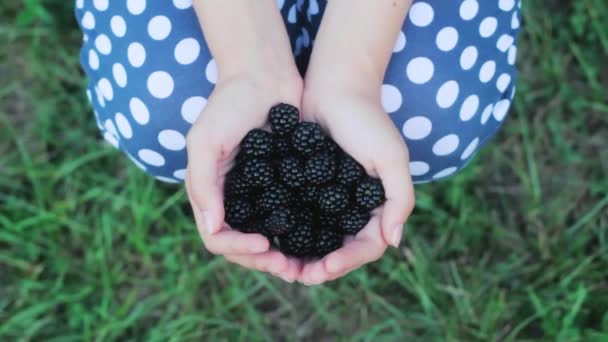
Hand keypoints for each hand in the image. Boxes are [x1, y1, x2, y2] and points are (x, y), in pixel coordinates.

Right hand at [185, 73, 302, 281]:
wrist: (263, 74)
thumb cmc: (229, 104)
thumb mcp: (206, 141)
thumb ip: (202, 184)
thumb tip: (213, 228)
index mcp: (211, 193)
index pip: (217, 237)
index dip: (238, 248)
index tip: (264, 243)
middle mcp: (233, 199)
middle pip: (243, 246)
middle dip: (264, 260)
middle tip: (292, 268)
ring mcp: (258, 193)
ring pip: (267, 237)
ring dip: (282, 255)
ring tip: (305, 265)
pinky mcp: (283, 184)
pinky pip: (288, 217)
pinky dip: (298, 233)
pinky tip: (317, 239)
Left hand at [297, 85, 415, 284]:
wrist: (336, 86)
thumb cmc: (367, 119)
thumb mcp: (391, 157)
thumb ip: (400, 199)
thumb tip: (394, 242)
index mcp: (377, 204)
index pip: (367, 246)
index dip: (348, 262)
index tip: (325, 269)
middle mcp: (354, 206)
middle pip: (341, 248)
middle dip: (322, 266)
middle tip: (299, 276)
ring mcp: (329, 198)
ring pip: (318, 237)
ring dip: (304, 255)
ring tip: (284, 266)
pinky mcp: (307, 186)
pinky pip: (299, 215)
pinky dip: (290, 231)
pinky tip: (272, 240)